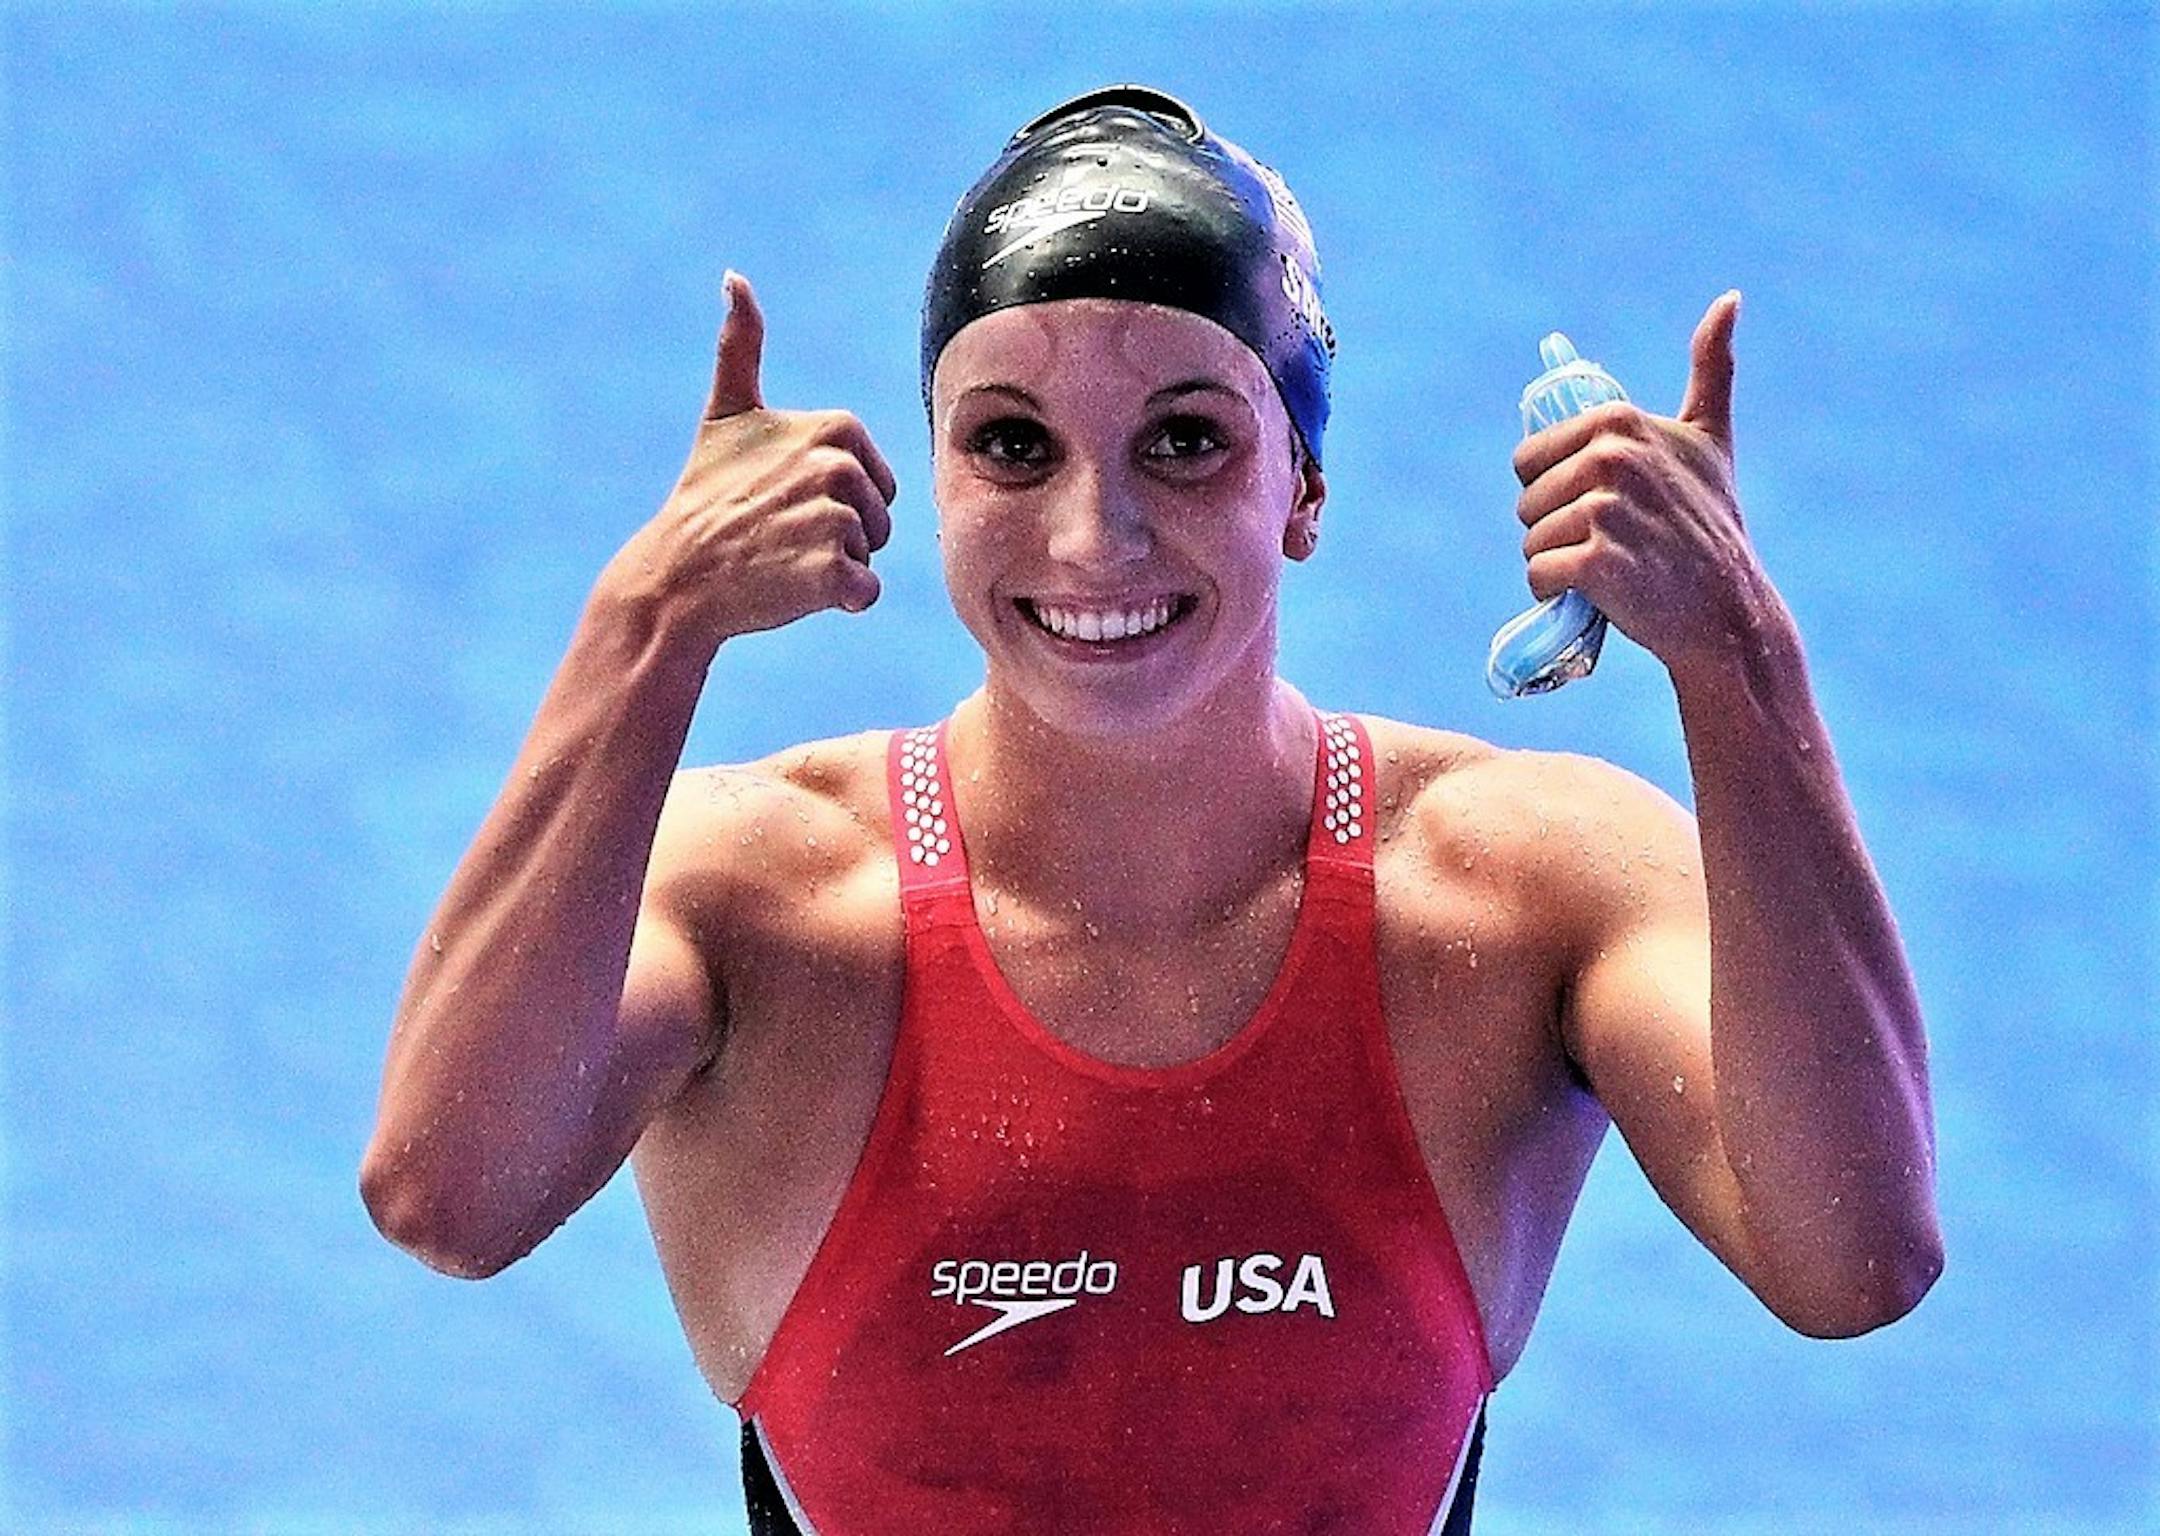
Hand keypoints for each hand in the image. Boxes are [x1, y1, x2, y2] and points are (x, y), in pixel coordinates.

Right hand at [602, 272, 896, 645]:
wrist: (677, 576)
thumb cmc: (707, 496)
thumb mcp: (726, 414)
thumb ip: (741, 347)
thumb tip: (734, 276)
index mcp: (834, 426)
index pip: (874, 478)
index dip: (836, 497)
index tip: (785, 498)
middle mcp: (838, 466)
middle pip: (880, 517)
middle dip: (842, 534)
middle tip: (781, 532)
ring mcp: (835, 518)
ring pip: (870, 554)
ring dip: (835, 567)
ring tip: (782, 557)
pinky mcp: (831, 572)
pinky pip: (865, 593)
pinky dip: (837, 601)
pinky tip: (791, 587)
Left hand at [1511, 292, 1778, 677]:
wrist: (1727, 609)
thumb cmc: (1711, 524)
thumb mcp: (1709, 438)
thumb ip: (1711, 368)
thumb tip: (1729, 299)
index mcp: (1618, 422)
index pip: (1530, 459)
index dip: (1557, 489)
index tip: (1606, 504)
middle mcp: (1609, 457)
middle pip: (1527, 501)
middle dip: (1557, 529)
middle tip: (1616, 543)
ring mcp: (1602, 509)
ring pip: (1531, 541)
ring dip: (1560, 563)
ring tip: (1615, 567)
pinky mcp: (1595, 562)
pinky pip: (1538, 576)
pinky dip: (1556, 593)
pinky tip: (1598, 594)